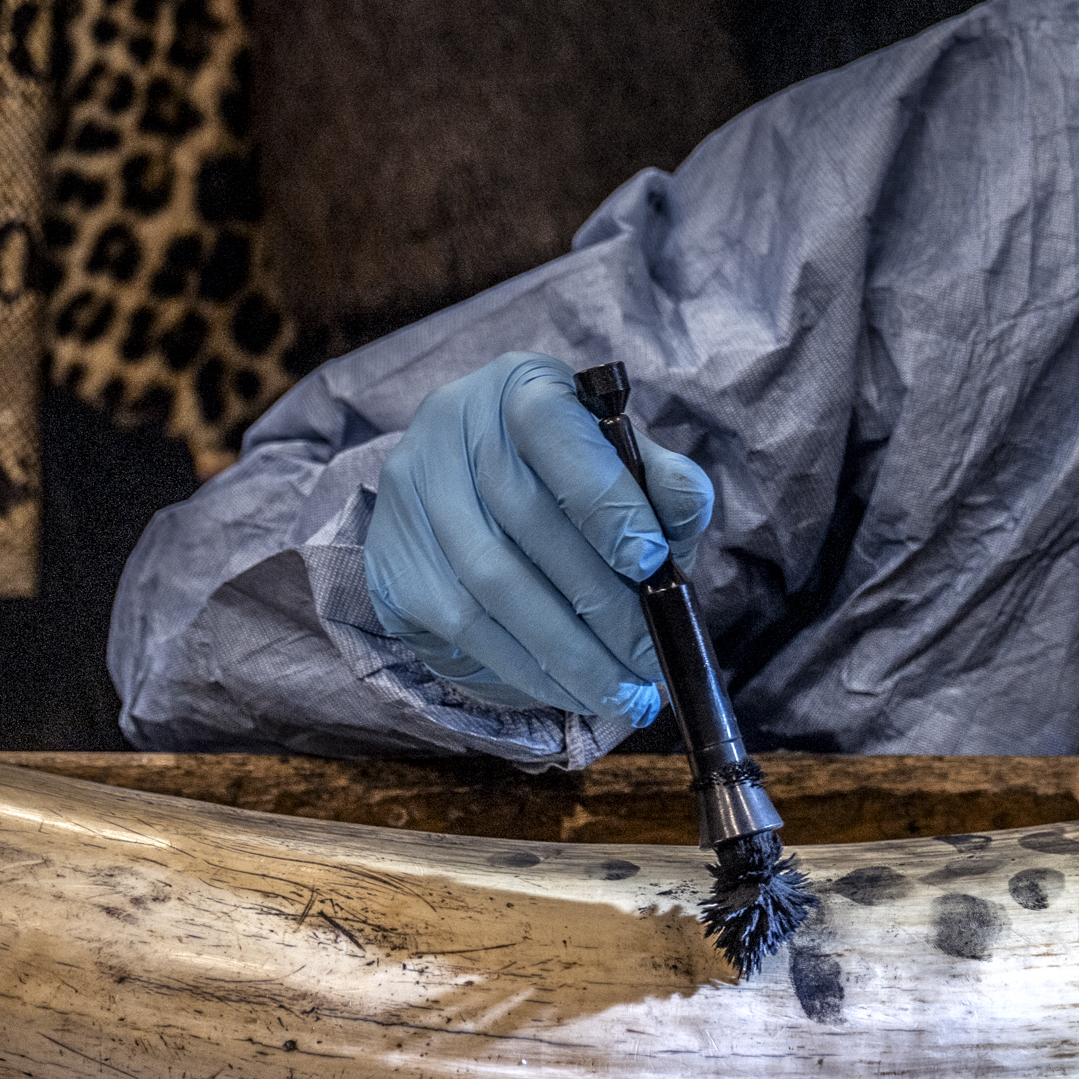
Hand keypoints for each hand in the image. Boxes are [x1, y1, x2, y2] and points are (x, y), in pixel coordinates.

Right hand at [363, 352, 716, 724]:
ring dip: (567, 652)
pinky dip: (526, 668)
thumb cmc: (571, 474)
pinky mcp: (393, 558)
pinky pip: (464, 626)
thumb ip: (662, 482)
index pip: (554, 430)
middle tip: (653, 660)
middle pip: (525, 521)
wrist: (471, 486)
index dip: (603, 498)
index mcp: (520, 386)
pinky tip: (572, 690)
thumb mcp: (623, 463)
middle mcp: (453, 426)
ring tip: (622, 693)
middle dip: (601, 604)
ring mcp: (413, 492)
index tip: (651, 563)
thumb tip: (684, 514)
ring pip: (491, 584)